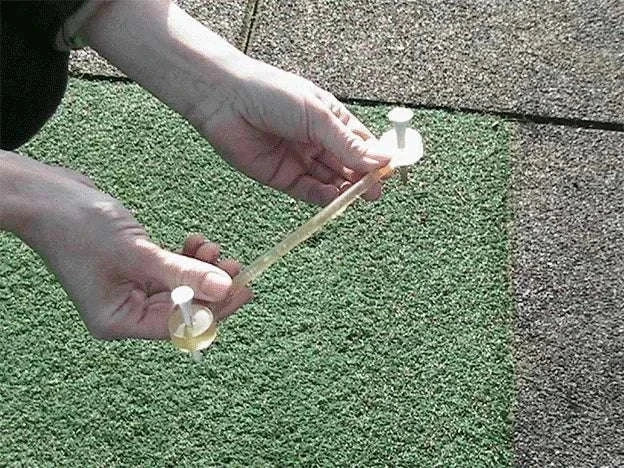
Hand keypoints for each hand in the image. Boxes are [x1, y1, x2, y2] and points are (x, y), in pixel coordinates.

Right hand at [10, 155, 251, 339]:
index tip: (244, 289)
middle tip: (236, 265)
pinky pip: (169, 271)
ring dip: (200, 269)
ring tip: (214, 248)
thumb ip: (183, 273)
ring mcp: (129, 290)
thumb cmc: (79, 227)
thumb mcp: (138, 253)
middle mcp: (125, 311)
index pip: (179, 326)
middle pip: (183, 309)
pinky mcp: (134, 269)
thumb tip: (226, 288)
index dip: (216, 309)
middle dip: (211, 287)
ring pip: (180, 288)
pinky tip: (196, 242)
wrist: (47, 196)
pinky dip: (185, 259)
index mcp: (119, 321)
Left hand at [80, 1, 392, 205]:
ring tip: (360, 197)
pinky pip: (308, 191)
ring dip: (345, 191)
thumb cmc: (272, 94)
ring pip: (330, 181)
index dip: (375, 158)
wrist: (224, 101)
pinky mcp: (282, 177)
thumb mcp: (316, 116)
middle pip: (348, 166)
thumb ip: (346, 143)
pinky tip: (336, 200)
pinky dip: (323, 198)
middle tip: (375, 192)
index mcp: (329, 120)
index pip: (361, 143)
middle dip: (362, 179)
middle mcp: (317, 141)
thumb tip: (381, 160)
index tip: (390, 171)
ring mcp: (300, 160)